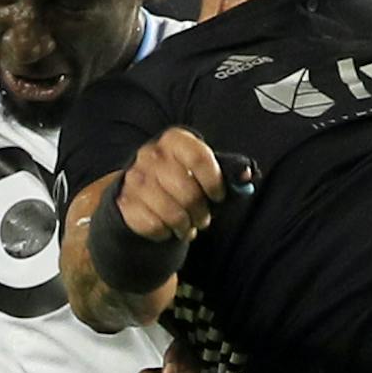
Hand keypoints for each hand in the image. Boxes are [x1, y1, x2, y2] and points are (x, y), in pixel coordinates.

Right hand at [116, 127, 227, 241]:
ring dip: (185, 225)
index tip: (219, 196)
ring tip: (187, 225)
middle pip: (187, 191)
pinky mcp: (124, 202)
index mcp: (173, 140)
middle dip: (201, 212)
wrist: (140, 194)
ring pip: (171, 212)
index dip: (214, 181)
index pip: (198, 157)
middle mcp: (150, 155)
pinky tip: (168, 227)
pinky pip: (153, 225)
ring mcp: (134, 178)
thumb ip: (227, 173)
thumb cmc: (180, 181)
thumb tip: (246, 176)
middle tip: (203, 218)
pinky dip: (166, 232)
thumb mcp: (204, 171)